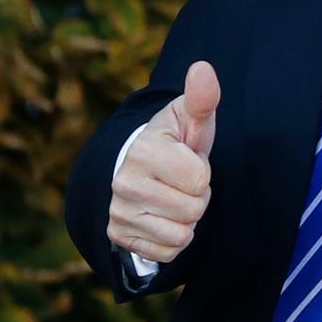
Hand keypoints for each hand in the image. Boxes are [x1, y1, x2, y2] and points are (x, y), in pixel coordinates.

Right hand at [108, 61, 220, 263]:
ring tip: (173, 196)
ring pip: (181, 234)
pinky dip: (173, 239)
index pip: (200, 181)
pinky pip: (167, 252)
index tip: (188, 160)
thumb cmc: (175, 140)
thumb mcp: (190, 117)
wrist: (140, 165)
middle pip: (193, 210)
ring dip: (186, 219)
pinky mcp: (119, 236)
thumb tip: (203, 68)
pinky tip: (163, 216)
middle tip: (182, 181)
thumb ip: (202, 97)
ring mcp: (118, 211)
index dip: (202, 171)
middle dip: (197, 197)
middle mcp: (124, 182)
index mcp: (144, 150)